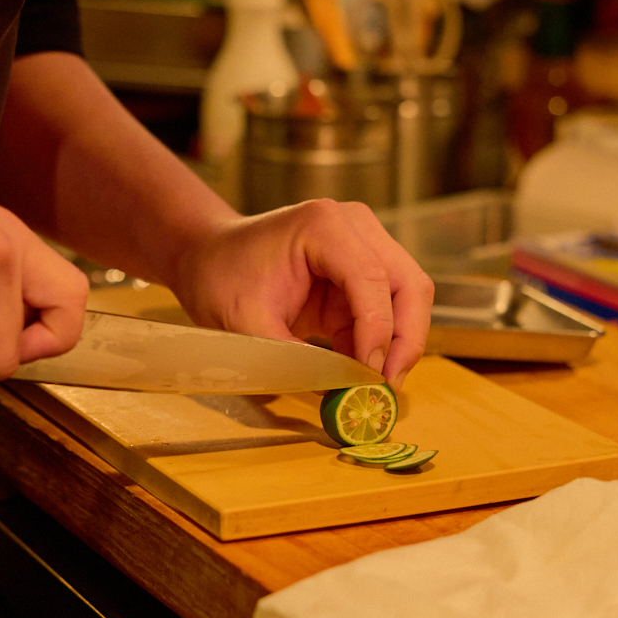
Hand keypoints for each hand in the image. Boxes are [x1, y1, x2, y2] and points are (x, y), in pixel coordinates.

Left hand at [170, 199, 432, 388]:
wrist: (209, 259)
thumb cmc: (220, 280)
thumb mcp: (246, 324)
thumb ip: (293, 357)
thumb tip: (341, 391)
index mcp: (323, 226)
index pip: (371, 279)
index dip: (379, 330)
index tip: (369, 375)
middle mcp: (355, 227)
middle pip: (408, 284)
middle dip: (404, 340)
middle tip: (387, 386)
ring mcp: (364, 245)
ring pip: (408, 298)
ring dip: (398, 344)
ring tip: (375, 385)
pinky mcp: (362, 273)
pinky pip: (389, 311)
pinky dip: (381, 344)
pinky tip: (360, 373)